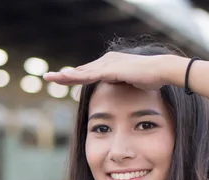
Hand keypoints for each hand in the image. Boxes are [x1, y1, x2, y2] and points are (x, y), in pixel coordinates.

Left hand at [43, 52, 183, 90]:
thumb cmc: (151, 78)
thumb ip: (121, 84)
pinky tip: (64, 78)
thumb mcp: (131, 83)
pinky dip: (76, 77)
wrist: (162, 71)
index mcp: (110, 64)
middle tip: (47, 77)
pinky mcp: (110, 69)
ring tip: (49, 78)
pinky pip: (89, 74)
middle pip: (81, 70)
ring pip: (81, 72)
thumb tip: (118, 89)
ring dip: (64, 76)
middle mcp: (106, 61)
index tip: (62, 82)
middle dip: (64, 76)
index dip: (75, 79)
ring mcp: (108, 64)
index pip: (88, 73)